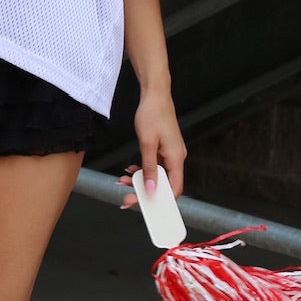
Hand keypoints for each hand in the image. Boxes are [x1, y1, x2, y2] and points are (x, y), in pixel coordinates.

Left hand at [119, 87, 186, 207]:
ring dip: (140, 179)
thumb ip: (148, 168)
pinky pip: (154, 165)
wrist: (155, 95)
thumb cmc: (153, 114)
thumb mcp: (147, 144)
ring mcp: (170, 153)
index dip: (161, 200)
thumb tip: (150, 189)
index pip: (174, 189)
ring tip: (124, 180)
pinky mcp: (164, 148)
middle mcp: (176, 158)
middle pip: (163, 184)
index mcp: (176, 158)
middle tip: (128, 196)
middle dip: (144, 191)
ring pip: (156, 175)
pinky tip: (130, 169)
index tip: (144, 205)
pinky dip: (142, 169)